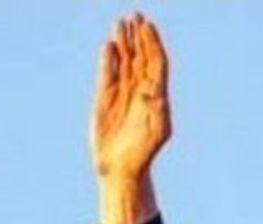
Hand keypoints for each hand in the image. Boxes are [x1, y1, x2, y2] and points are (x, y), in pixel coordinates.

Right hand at [91, 15, 170, 203]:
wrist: (121, 169)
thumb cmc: (144, 152)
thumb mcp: (158, 130)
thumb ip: (158, 108)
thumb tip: (152, 89)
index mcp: (155, 93)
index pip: (155, 60)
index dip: (152, 42)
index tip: (147, 26)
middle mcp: (139, 89)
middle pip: (140, 55)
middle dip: (138, 35)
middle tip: (134, 15)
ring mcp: (122, 93)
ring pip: (123, 61)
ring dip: (123, 42)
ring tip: (120, 23)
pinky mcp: (104, 99)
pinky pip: (107, 74)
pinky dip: (108, 60)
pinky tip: (108, 46)